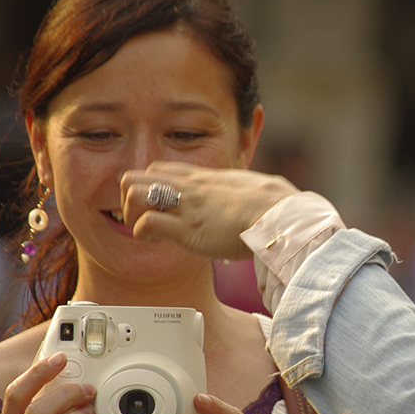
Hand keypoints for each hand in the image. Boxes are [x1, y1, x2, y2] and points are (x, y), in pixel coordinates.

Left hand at [119, 162, 299, 260]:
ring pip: (134, 195)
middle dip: (132, 200)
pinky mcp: (188, 230)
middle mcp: (190, 188)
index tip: (160, 208)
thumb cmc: (277, 205)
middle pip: (137, 177)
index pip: (159, 170)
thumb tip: (263, 192)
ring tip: (148, 231)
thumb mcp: (255, 187)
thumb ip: (246, 190)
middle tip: (145, 219)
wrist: (282, 216)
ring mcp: (187, 207)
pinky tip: (156, 243)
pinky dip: (143, 235)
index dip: (151, 188)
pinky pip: (147, 225)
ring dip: (133, 215)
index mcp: (205, 178)